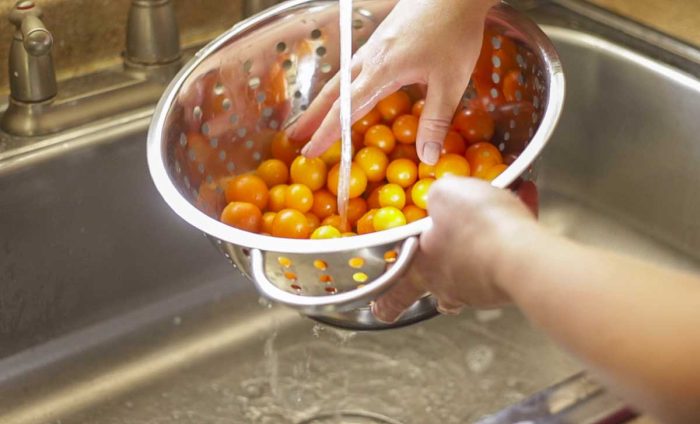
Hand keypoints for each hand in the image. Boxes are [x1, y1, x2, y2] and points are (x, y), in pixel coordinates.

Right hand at [289, 0, 497, 164]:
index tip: (310, 151)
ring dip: (322, 102)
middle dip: (312, 117)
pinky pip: (351, 69)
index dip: (327, 133)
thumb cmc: (454, 32)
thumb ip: (436, 120)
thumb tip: (427, 158)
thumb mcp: (451, 81)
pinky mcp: (381, 40)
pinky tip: (344, 93)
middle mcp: (369, 59)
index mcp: (381, 71)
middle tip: (294, 138)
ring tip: (310, 120)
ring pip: (340, 79)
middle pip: (333, 92)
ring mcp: (373, 48)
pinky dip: (340, 88)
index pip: (346, 109)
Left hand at [371, 177, 537, 322]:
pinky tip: (523, 200)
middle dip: (442, 268)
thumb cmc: (473, 227)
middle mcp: (448, 285)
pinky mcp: (511, 281)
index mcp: (420, 267)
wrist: (522, 253)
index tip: (379, 312)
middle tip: (448, 255)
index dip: (386, 302)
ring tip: (497, 209)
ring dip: (484, 241)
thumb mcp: (444, 193)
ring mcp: (480, 287)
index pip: (394, 292)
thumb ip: (438, 195)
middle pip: (438, 283)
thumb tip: (441, 195)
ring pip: (476, 266)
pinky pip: (509, 250)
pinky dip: (514, 229)